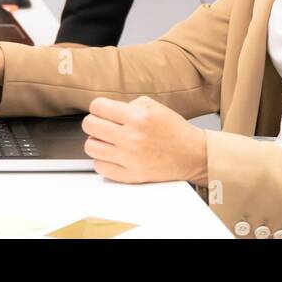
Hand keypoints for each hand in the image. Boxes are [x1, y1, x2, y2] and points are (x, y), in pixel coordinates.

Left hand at [82, 96, 208, 184]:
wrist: (192, 154)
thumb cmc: (174, 130)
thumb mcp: (154, 106)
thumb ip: (128, 105)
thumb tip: (107, 110)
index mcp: (138, 117)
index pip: (98, 107)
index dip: (97, 107)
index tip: (102, 111)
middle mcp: (132, 137)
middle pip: (89, 126)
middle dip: (94, 123)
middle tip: (102, 125)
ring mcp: (130, 158)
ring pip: (91, 147)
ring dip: (96, 142)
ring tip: (107, 141)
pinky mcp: (131, 175)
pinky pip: (100, 167)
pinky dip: (103, 161)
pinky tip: (112, 156)